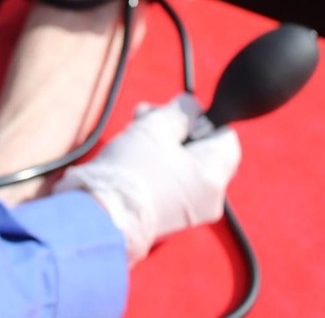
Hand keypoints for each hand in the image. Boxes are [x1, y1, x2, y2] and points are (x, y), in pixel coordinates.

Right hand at [52, 94, 240, 263]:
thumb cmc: (131, 169)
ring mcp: (188, 212)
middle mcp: (208, 198)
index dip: (200, 117)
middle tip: (145, 115)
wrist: (100, 215)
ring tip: (132, 130)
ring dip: (160, 144)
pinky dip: (155, 166)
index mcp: (213, 177)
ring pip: (182, 166)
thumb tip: (192, 106)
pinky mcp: (166, 218)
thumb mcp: (156, 128)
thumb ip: (179, 112)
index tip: (174, 111)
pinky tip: (131, 153)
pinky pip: (170, 184)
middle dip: (173, 128)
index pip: (224, 137)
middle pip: (200, 150)